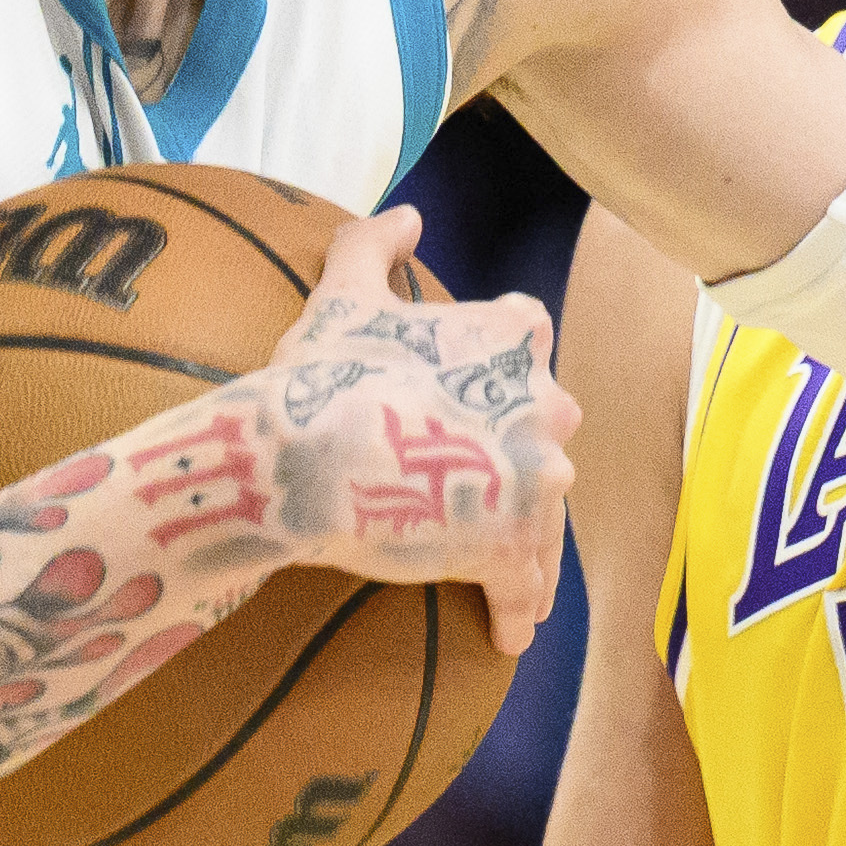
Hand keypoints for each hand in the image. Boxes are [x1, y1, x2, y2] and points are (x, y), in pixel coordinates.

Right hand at [250, 208, 578, 653]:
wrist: (299, 456)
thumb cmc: (317, 373)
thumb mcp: (342, 292)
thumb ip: (375, 242)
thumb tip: (410, 214)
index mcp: (511, 335)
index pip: (529, 339)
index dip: (502, 367)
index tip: (474, 395)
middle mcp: (542, 403)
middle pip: (546, 434)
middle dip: (521, 460)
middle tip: (479, 490)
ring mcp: (532, 478)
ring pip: (543, 516)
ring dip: (527, 546)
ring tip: (509, 580)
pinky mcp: (510, 545)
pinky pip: (523, 585)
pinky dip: (517, 608)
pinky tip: (509, 630)